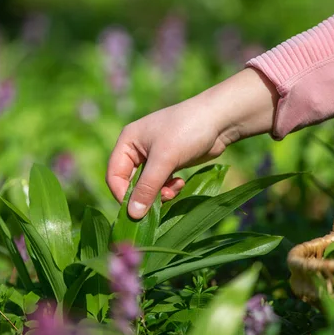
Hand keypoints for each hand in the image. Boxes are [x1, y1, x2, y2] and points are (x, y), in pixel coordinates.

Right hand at [106, 67, 277, 218]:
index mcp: (127, 142)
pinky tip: (180, 184)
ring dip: (159, 194)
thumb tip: (133, 214)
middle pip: (130, 183)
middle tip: (161, 202)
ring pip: (147, 186)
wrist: (220, 120)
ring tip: (173, 191)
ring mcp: (153, 157)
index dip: (122, 195)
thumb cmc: (187, 131)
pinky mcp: (169, 163)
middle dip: (145, 195)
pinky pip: (160, 184)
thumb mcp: (165, 159)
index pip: (114, 175)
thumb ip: (147, 187)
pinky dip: (168, 188)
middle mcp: (137, 149)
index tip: (137, 211)